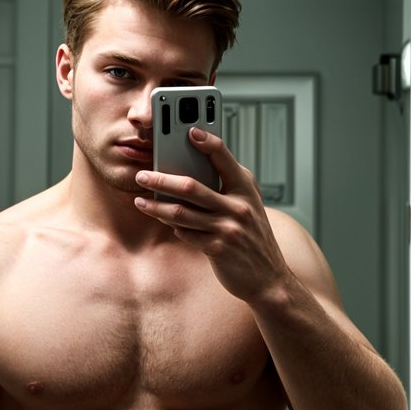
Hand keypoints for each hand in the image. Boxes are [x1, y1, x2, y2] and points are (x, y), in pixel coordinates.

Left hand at [134, 126, 290, 302]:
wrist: (269, 278)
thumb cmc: (254, 237)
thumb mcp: (248, 204)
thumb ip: (227, 186)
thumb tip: (190, 171)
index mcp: (246, 188)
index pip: (224, 157)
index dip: (207, 141)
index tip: (189, 131)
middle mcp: (238, 205)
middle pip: (190, 186)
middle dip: (161, 179)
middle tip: (142, 176)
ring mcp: (228, 228)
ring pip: (181, 213)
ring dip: (156, 207)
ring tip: (141, 202)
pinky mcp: (218, 248)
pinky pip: (186, 234)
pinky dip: (174, 228)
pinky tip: (167, 223)